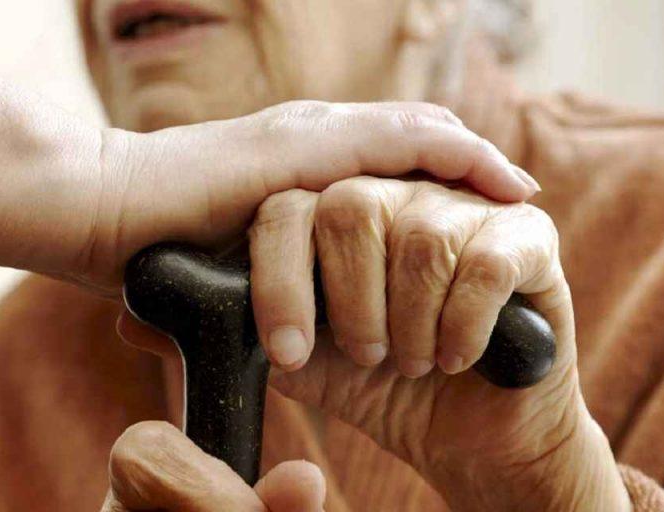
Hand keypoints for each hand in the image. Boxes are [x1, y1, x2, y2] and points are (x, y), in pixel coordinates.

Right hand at [74, 101, 538, 290]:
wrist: (96, 211)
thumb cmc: (154, 241)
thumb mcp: (236, 254)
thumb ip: (277, 266)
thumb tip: (297, 313)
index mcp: (300, 161)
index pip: (387, 156)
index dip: (438, 177)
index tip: (477, 212)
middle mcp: (312, 135)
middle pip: (417, 137)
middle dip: (468, 170)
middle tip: (515, 201)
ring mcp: (308, 133)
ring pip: (418, 132)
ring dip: (471, 164)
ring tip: (518, 194)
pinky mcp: (303, 146)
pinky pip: (400, 144)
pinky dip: (454, 162)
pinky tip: (492, 184)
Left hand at [119, 178, 629, 510]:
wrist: (477, 433)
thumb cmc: (390, 390)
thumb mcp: (303, 362)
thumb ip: (235, 331)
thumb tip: (135, 321)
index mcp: (348, 214)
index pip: (291, 209)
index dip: (280, 281)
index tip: (286, 353)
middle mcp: (406, 194)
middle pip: (352, 206)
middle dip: (352, 303)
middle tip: (367, 357)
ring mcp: (470, 211)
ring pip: (420, 235)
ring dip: (409, 323)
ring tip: (415, 363)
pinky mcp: (528, 241)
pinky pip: (484, 260)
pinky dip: (461, 324)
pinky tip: (456, 359)